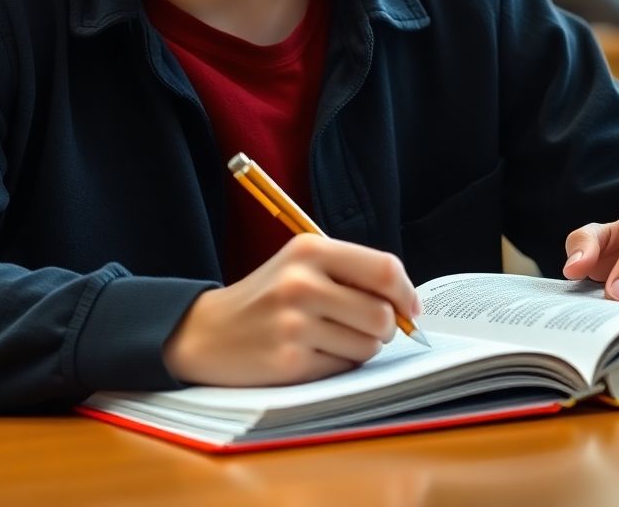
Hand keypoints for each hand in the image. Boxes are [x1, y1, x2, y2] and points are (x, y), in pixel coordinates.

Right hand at [163, 233, 420, 386]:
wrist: (208, 331)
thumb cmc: (267, 297)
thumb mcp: (301, 264)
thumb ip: (352, 273)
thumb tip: (408, 305)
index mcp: (309, 249)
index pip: (383, 269)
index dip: (406, 293)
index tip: (410, 308)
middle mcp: (301, 282)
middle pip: (381, 314)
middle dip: (383, 327)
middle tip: (362, 326)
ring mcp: (294, 323)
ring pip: (367, 345)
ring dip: (359, 347)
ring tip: (328, 337)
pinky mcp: (289, 361)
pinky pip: (343, 368)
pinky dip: (336, 365)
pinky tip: (310, 353)